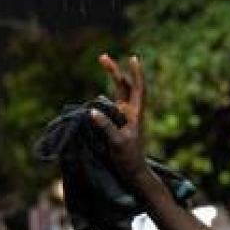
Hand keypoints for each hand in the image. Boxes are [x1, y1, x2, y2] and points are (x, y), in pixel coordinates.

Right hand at [88, 54, 149, 182]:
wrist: (133, 173)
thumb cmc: (128, 158)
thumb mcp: (117, 142)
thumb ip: (105, 126)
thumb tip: (92, 110)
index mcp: (135, 114)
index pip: (137, 89)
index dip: (136, 73)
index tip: (133, 58)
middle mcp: (130, 112)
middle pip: (124, 86)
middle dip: (115, 71)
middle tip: (102, 56)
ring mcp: (124, 118)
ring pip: (117, 94)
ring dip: (111, 80)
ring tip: (104, 62)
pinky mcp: (117, 125)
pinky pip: (110, 106)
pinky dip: (104, 96)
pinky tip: (98, 91)